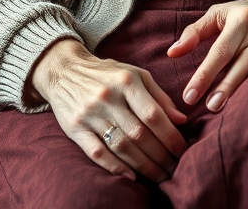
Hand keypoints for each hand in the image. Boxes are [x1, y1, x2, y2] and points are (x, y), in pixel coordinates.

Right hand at [31, 38, 187, 182]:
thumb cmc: (109, 74)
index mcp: (127, 81)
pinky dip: (115, 167)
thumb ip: (159, 96)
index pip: (153, 114)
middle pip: (139, 134)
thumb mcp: (137, 75)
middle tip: (173, 169)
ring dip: (142, 165)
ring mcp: (90, 114)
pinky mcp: (75, 129)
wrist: (65, 71)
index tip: (182, 150)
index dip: (170, 136)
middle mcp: (108, 97)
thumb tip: (181, 119)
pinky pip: (97, 152)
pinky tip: (131, 177)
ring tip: (158, 176)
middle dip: (160, 155)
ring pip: (121, 146)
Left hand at [168, 0, 247, 110]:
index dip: (204, 73)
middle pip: (237, 57)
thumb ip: (196, 32)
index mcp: (239, 18)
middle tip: (206, 107)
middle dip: (222, 84)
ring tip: (221, 106)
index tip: (189, 95)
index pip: (219, 49)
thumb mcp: (222, 13)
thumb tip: (172, 52)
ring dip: (239, 84)